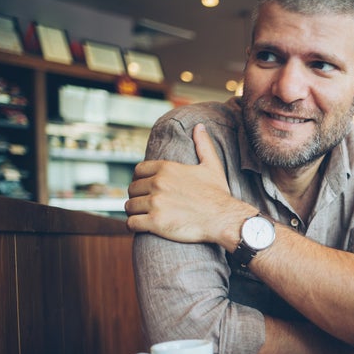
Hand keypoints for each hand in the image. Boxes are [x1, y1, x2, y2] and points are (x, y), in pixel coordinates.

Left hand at [125, 124, 249, 244]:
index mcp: (166, 168)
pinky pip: (132, 223)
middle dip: (137, 197)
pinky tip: (142, 226)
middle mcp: (158, 183)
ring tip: (143, 216)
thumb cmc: (218, 194)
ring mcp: (155, 203)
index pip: (138, 171)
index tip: (146, 188)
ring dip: (135, 212)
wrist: (223, 219)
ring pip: (130, 206)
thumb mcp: (212, 166)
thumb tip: (200, 126)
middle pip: (132, 189)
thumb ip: (203, 145)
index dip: (140, 180)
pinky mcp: (155, 222)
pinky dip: (134, 226)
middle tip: (146, 205)